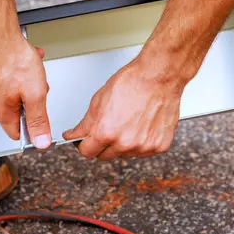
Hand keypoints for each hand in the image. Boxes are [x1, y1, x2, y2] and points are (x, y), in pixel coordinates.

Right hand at [0, 29, 51, 148]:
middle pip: (15, 111)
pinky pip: (4, 80)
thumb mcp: (35, 93)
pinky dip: (15, 73)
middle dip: (30, 99)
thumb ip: (38, 120)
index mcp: (0, 109)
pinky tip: (20, 62)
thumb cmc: (13, 57)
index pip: (16, 133)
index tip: (39, 117)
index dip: (31, 127)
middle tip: (36, 85)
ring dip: (24, 84)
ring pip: (11, 93)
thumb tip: (41, 141)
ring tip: (29, 69)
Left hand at [62, 57, 185, 159]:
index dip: (84, 144)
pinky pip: (143, 151)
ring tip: (127, 122)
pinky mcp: (159, 146)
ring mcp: (143, 147)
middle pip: (105, 156)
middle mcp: (125, 143)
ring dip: (122, 144)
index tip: (85, 141)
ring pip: (124, 154)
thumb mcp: (98, 101)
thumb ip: (85, 124)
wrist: (158, 77)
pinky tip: (141, 125)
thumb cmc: (131, 83)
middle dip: (102, 144)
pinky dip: (140, 142)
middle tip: (108, 126)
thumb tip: (75, 135)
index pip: (87, 152)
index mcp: (106, 132)